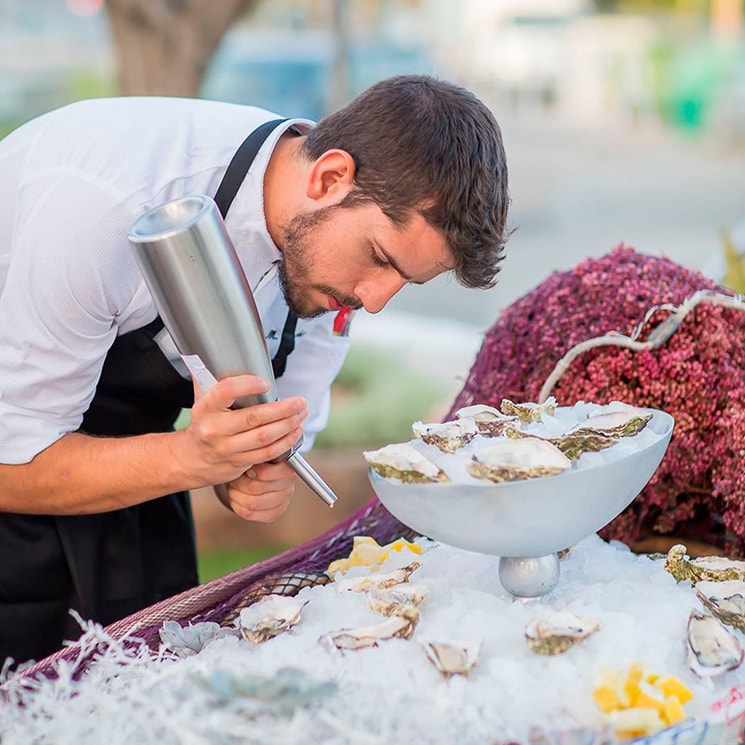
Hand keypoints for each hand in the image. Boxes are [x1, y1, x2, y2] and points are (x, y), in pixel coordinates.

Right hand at [180, 375, 306, 487]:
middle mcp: (215, 429)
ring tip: (300, 414)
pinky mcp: (239, 462)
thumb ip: (211, 379)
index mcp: (205, 409)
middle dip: (282, 409)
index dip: (247, 386)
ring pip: (264, 437)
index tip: (265, 383)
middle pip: (253, 417)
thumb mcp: (202, 400)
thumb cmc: (203, 424)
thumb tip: (216, 356)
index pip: (225, 392)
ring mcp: (227, 448)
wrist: (190, 459)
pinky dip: (285, 442)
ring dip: (287, 425)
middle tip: (299, 402)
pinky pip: (267, 453)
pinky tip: (294, 432)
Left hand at [221, 462, 294, 522]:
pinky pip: (249, 513)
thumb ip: (257, 454)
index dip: (252, 472)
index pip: (265, 474)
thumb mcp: (259, 456)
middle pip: (255, 489)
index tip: (246, 469)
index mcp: (287, 470)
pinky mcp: (273, 514)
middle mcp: (288, 487)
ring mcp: (282, 503)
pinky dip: (237, 505)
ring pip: (251, 503)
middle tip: (235, 477)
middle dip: (239, 482)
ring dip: (236, 494)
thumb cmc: (258, 464)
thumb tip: (248, 457)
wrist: (258, 476)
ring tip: (234, 486)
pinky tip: (237, 497)